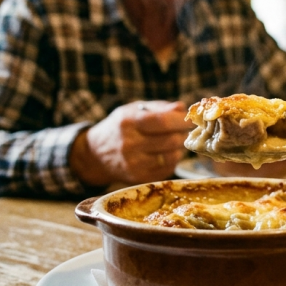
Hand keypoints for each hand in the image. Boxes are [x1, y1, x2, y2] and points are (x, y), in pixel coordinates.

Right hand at [71, 100, 192, 186]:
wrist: (96, 153)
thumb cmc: (121, 127)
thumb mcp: (134, 110)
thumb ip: (159, 108)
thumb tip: (182, 108)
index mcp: (128, 122)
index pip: (163, 121)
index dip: (181, 120)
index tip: (189, 119)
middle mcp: (130, 144)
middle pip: (171, 140)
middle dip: (182, 134)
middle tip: (182, 130)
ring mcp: (134, 164)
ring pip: (172, 156)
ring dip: (178, 147)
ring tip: (172, 140)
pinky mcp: (139, 178)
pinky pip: (168, 168)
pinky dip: (172, 159)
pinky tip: (165, 152)